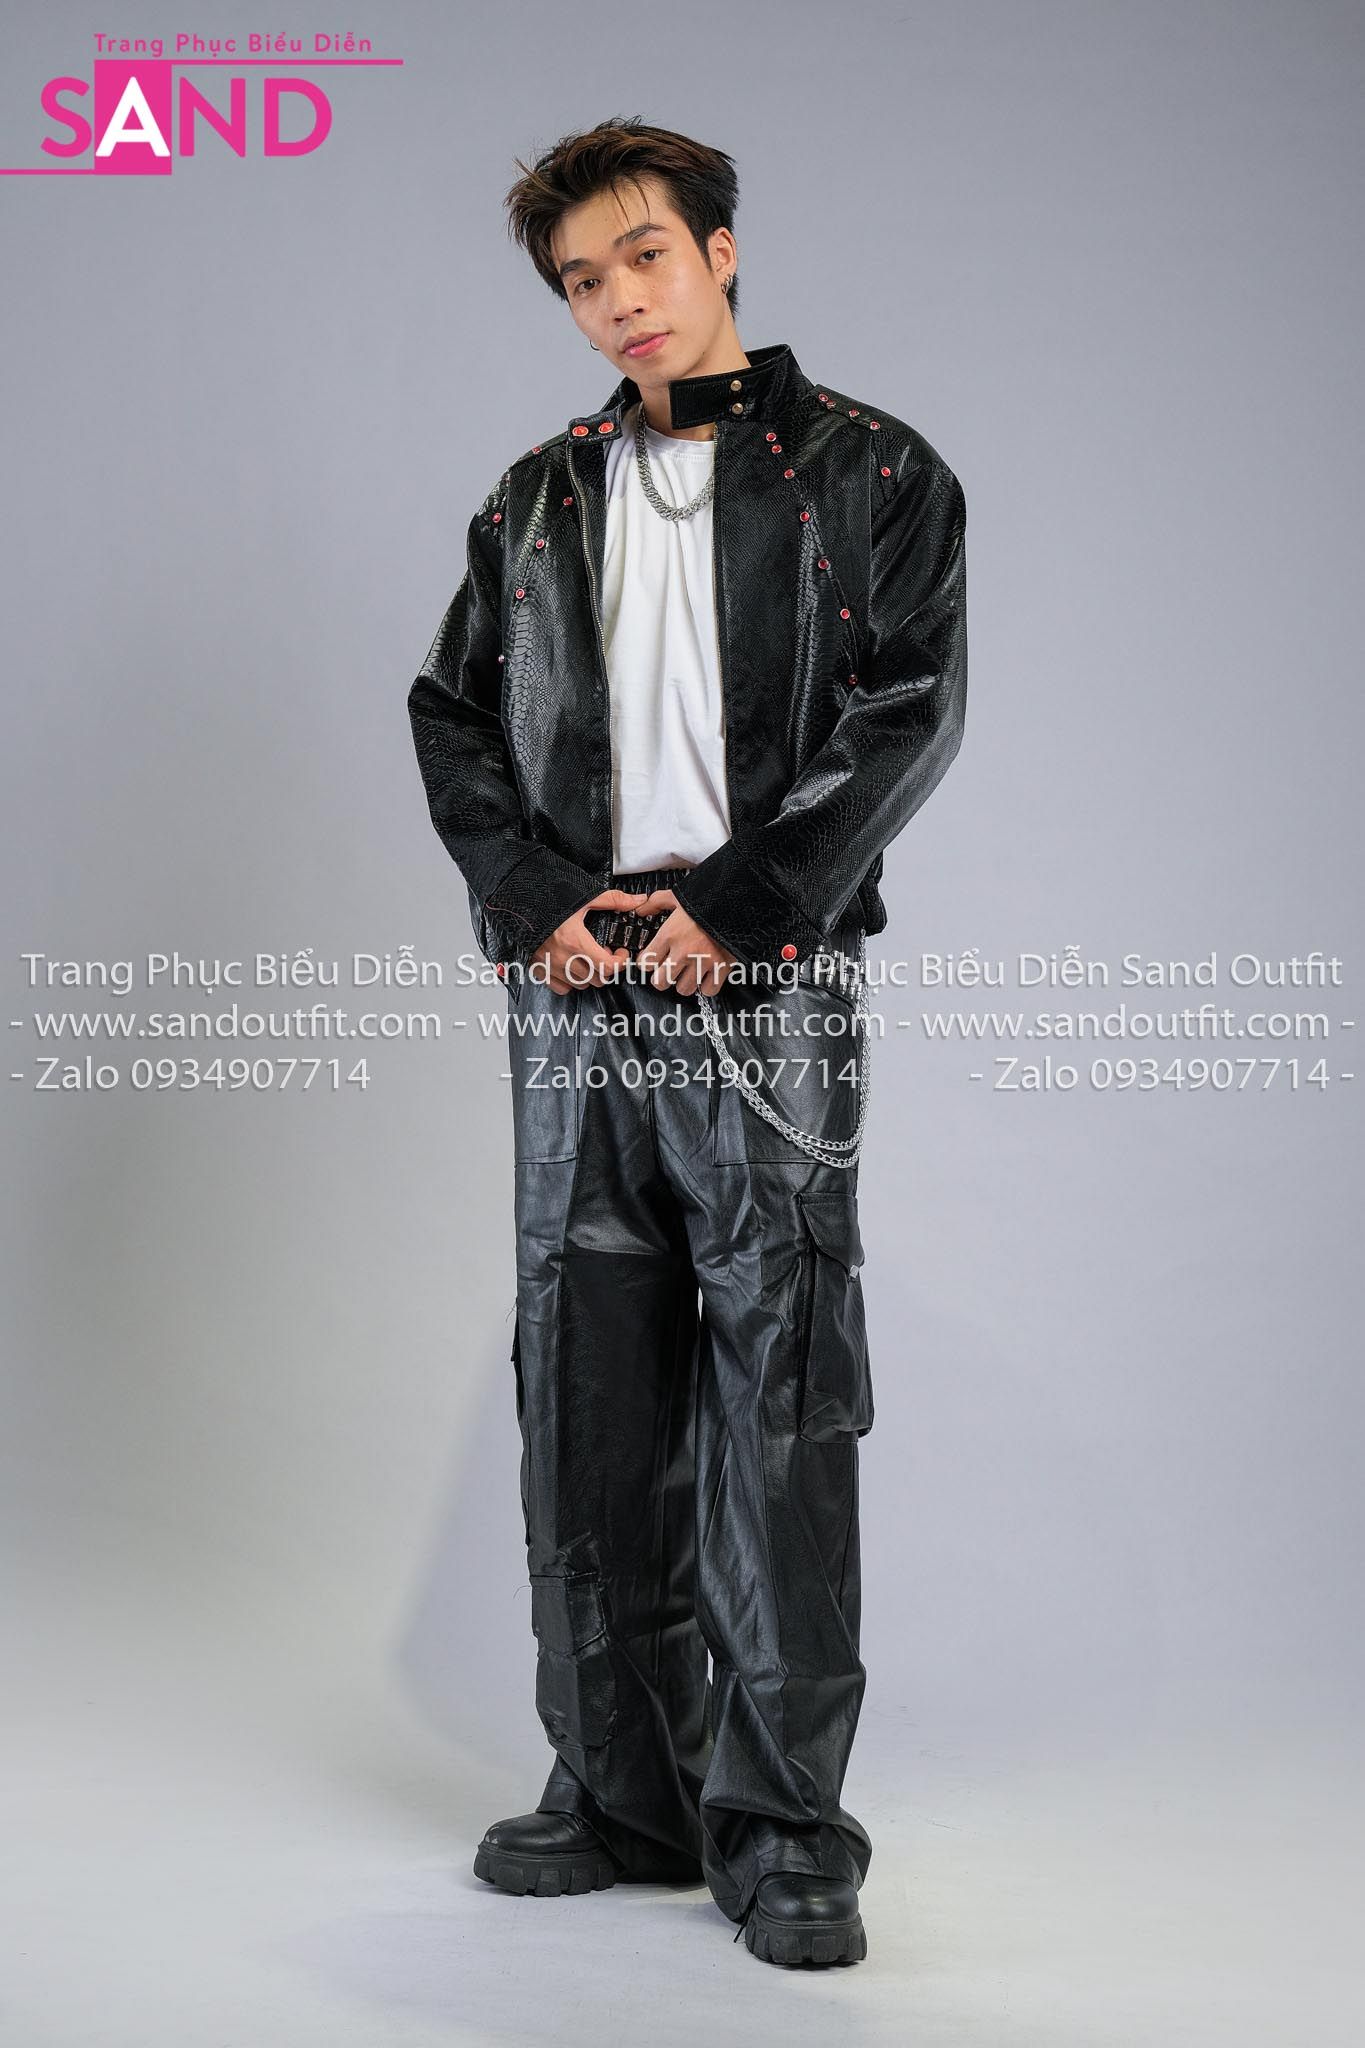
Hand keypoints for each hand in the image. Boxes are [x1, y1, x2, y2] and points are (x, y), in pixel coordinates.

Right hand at [528, 889, 648, 995]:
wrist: (518, 901)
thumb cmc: (547, 899)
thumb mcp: (584, 897)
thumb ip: (613, 900)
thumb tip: (636, 901)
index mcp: (576, 941)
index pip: (607, 967)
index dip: (620, 962)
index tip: (621, 953)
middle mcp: (563, 957)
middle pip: (597, 978)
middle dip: (606, 967)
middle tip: (604, 952)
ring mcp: (550, 966)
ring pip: (581, 985)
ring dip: (589, 974)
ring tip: (587, 957)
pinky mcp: (539, 969)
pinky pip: (561, 987)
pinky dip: (570, 981)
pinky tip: (572, 965)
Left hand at [630, 889, 737, 996]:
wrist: (738, 900)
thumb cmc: (709, 898)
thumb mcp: (678, 896)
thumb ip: (657, 902)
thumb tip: (642, 909)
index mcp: (670, 934)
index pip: (646, 962)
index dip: (647, 963)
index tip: (651, 961)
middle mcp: (684, 952)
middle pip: (660, 982)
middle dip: (662, 978)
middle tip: (667, 971)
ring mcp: (703, 961)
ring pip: (683, 989)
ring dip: (684, 983)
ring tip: (688, 973)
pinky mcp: (721, 967)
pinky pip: (708, 990)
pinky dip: (706, 985)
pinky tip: (706, 976)